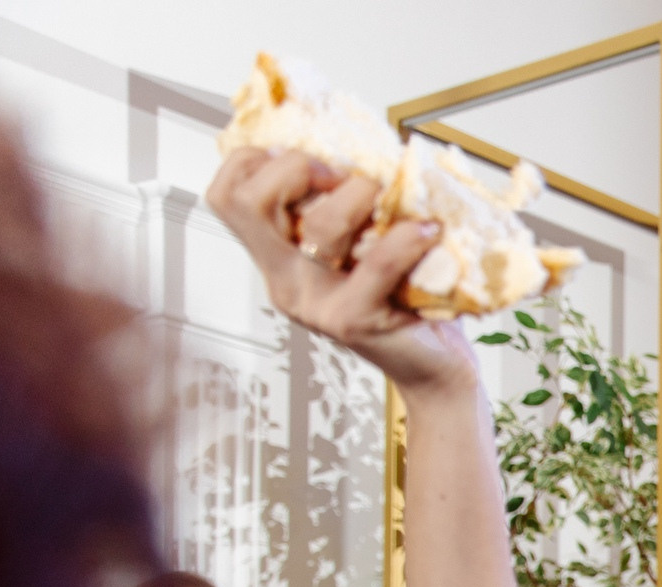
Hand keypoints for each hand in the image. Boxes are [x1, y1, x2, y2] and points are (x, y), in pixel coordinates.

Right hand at [205, 149, 476, 398]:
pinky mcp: (352, 321)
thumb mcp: (361, 244)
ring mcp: (314, 303)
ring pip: (318, 225)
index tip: (311, 158)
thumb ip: (343, 206)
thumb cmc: (405, 301)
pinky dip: (406, 237)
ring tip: (394, 198)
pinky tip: (428, 229)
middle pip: (248, 203)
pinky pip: (375, 264)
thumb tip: (357, 145)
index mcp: (277, 258)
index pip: (227, 196)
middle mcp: (284, 280)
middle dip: (296, 167)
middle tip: (343, 174)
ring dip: (361, 194)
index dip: (257, 160)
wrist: (434, 367)